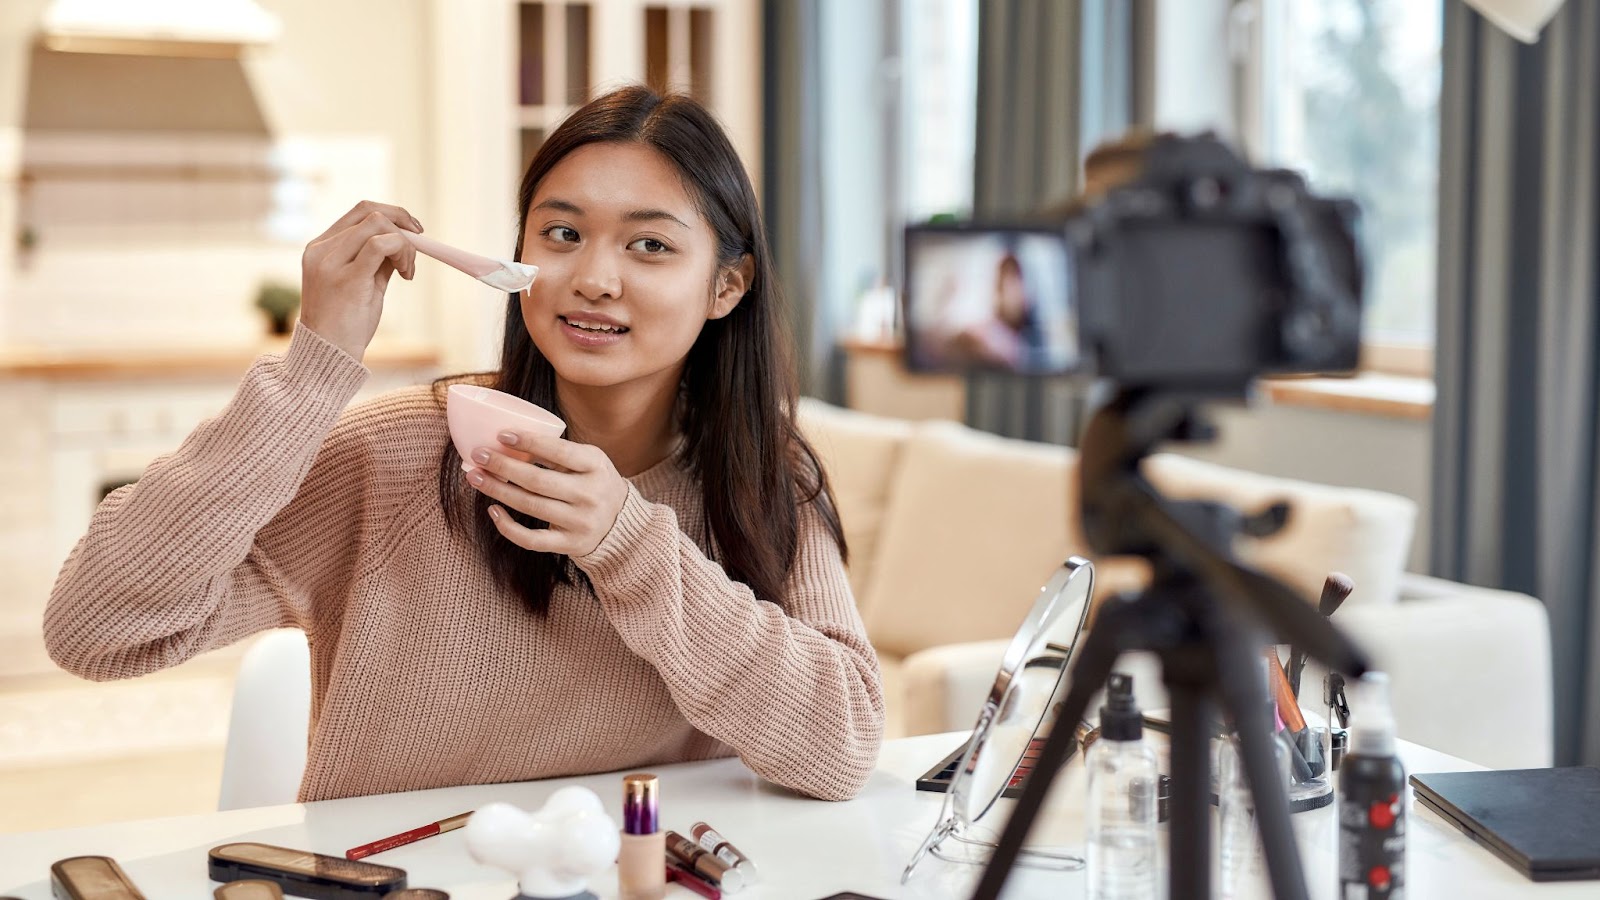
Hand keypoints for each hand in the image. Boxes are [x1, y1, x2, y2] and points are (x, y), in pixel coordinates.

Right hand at [299, 201, 423, 360]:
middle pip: (369, 211)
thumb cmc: (345, 324)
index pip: (359, 211)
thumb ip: (377, 260)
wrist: (328, 356)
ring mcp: (330, 262)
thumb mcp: (362, 283)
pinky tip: (406, 274)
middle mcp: (321, 250)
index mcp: (320, 247)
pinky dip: (403, 252)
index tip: (414, 232)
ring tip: (408, 270)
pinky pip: (381, 245)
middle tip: (419, 247)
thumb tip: (404, 241)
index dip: (393, 214)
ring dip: (405, 243)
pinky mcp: (346, 278)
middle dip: (403, 223)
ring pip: (377, 223)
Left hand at [464, 430, 629, 557]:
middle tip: (478, 456)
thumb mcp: (589, 461)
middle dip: (503, 467)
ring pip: (530, 506)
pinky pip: (532, 539)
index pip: (559, 451)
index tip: (502, 435)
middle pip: (538, 480)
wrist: (621, 523)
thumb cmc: (596, 483)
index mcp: (596, 466)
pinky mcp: (570, 544)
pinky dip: (508, 527)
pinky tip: (493, 510)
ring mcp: (580, 522)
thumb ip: (559, 453)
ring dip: (498, 491)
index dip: (529, 442)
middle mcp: (590, 494)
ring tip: (475, 477)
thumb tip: (509, 442)